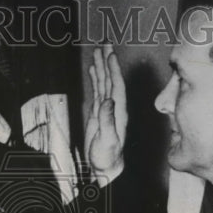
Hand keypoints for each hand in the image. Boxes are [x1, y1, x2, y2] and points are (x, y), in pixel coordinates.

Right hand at [85, 43, 126, 184]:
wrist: (104, 168)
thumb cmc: (107, 158)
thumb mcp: (108, 140)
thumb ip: (107, 121)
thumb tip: (107, 101)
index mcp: (118, 112)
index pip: (116, 86)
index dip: (113, 70)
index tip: (110, 55)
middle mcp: (114, 107)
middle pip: (111, 79)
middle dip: (108, 62)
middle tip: (105, 44)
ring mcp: (107, 109)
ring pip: (104, 82)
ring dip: (101, 67)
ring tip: (98, 51)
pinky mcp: (98, 112)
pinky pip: (98, 90)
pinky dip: (96, 78)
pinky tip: (93, 70)